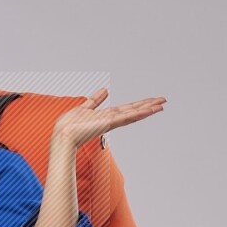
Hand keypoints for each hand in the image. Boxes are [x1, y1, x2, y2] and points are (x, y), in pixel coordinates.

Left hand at [52, 87, 166, 149]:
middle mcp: (111, 119)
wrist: (63, 136)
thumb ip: (95, 100)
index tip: (151, 101)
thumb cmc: (69, 126)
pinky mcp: (108, 123)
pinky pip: (126, 117)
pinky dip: (138, 114)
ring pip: (133, 113)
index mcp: (106, 116)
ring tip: (162, 105)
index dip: (139, 104)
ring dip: (148, 109)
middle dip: (148, 105)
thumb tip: (105, 90)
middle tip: (163, 101)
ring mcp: (110, 122)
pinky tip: (149, 110)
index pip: (126, 109)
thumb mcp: (84, 107)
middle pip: (133, 110)